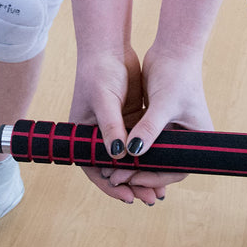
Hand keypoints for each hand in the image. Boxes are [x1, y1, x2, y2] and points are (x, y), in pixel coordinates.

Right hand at [68, 46, 162, 204]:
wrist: (109, 47)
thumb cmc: (99, 71)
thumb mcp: (105, 100)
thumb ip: (112, 127)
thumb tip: (120, 155)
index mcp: (82, 134)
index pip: (94, 168)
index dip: (111, 185)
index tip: (128, 197)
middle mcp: (97, 134)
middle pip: (113, 168)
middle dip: (131, 183)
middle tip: (148, 199)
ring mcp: (115, 127)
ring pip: (129, 158)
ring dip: (142, 172)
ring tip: (158, 192)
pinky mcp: (129, 118)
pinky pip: (139, 144)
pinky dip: (150, 156)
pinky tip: (164, 167)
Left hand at [104, 43, 214, 196]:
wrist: (173, 47)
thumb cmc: (176, 73)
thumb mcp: (162, 104)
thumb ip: (148, 129)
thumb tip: (131, 152)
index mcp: (198, 138)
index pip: (176, 169)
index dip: (153, 178)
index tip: (132, 179)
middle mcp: (187, 137)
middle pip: (162, 165)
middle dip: (141, 174)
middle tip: (117, 180)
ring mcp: (172, 129)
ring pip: (151, 155)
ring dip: (133, 163)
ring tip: (112, 172)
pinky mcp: (158, 120)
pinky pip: (143, 140)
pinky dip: (130, 148)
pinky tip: (113, 155)